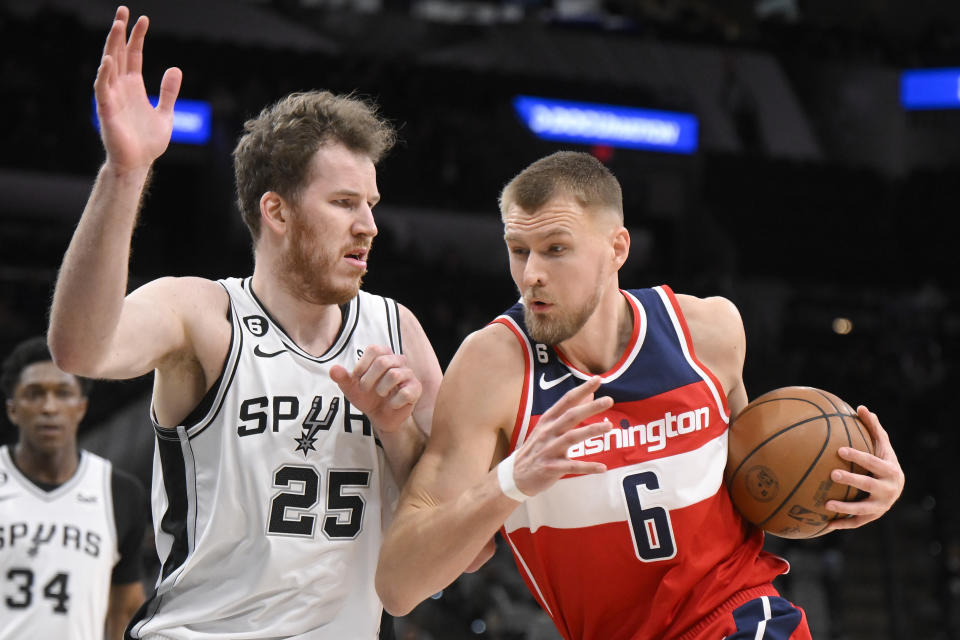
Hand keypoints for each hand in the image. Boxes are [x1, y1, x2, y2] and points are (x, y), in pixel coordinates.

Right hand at [95, 6, 181, 172]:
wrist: (139, 164)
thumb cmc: (148, 142)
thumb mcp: (166, 113)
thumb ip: (169, 92)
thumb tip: (175, 68)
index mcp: (134, 87)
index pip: (134, 55)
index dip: (137, 37)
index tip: (142, 19)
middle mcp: (121, 87)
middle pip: (119, 53)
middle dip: (120, 32)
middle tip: (123, 11)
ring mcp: (112, 97)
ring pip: (109, 65)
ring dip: (112, 45)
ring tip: (117, 26)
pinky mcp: (106, 110)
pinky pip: (103, 89)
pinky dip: (105, 74)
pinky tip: (108, 60)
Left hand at [330, 345, 421, 434]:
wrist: (380, 416)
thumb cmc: (367, 396)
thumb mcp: (351, 387)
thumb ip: (342, 378)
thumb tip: (333, 369)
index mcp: (384, 354)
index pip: (374, 349)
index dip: (362, 365)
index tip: (356, 378)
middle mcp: (399, 360)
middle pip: (383, 362)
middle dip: (369, 379)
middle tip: (365, 389)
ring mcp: (409, 374)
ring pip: (394, 375)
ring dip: (381, 389)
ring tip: (380, 394)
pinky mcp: (416, 389)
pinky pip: (405, 392)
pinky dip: (393, 402)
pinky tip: (391, 404)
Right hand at [511, 376, 614, 497]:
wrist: (516, 475)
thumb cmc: (537, 448)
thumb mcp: (549, 427)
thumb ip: (569, 411)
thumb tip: (591, 395)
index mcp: (548, 420)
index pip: (566, 401)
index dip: (581, 389)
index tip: (597, 379)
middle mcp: (548, 432)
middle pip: (570, 416)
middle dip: (590, 408)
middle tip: (609, 400)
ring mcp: (548, 450)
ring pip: (571, 438)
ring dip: (591, 431)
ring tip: (609, 426)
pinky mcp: (551, 468)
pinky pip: (572, 466)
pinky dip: (587, 466)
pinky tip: (603, 468)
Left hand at [824, 406, 904, 530]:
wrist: (895, 487)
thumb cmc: (883, 460)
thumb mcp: (881, 445)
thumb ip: (873, 428)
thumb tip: (861, 407)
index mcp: (890, 470)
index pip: (873, 462)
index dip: (858, 456)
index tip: (840, 450)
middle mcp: (889, 490)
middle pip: (869, 485)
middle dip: (852, 480)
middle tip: (833, 473)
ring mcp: (881, 506)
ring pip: (863, 509)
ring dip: (845, 507)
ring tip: (826, 503)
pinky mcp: (872, 517)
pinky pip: (856, 523)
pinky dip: (842, 524)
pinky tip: (825, 525)